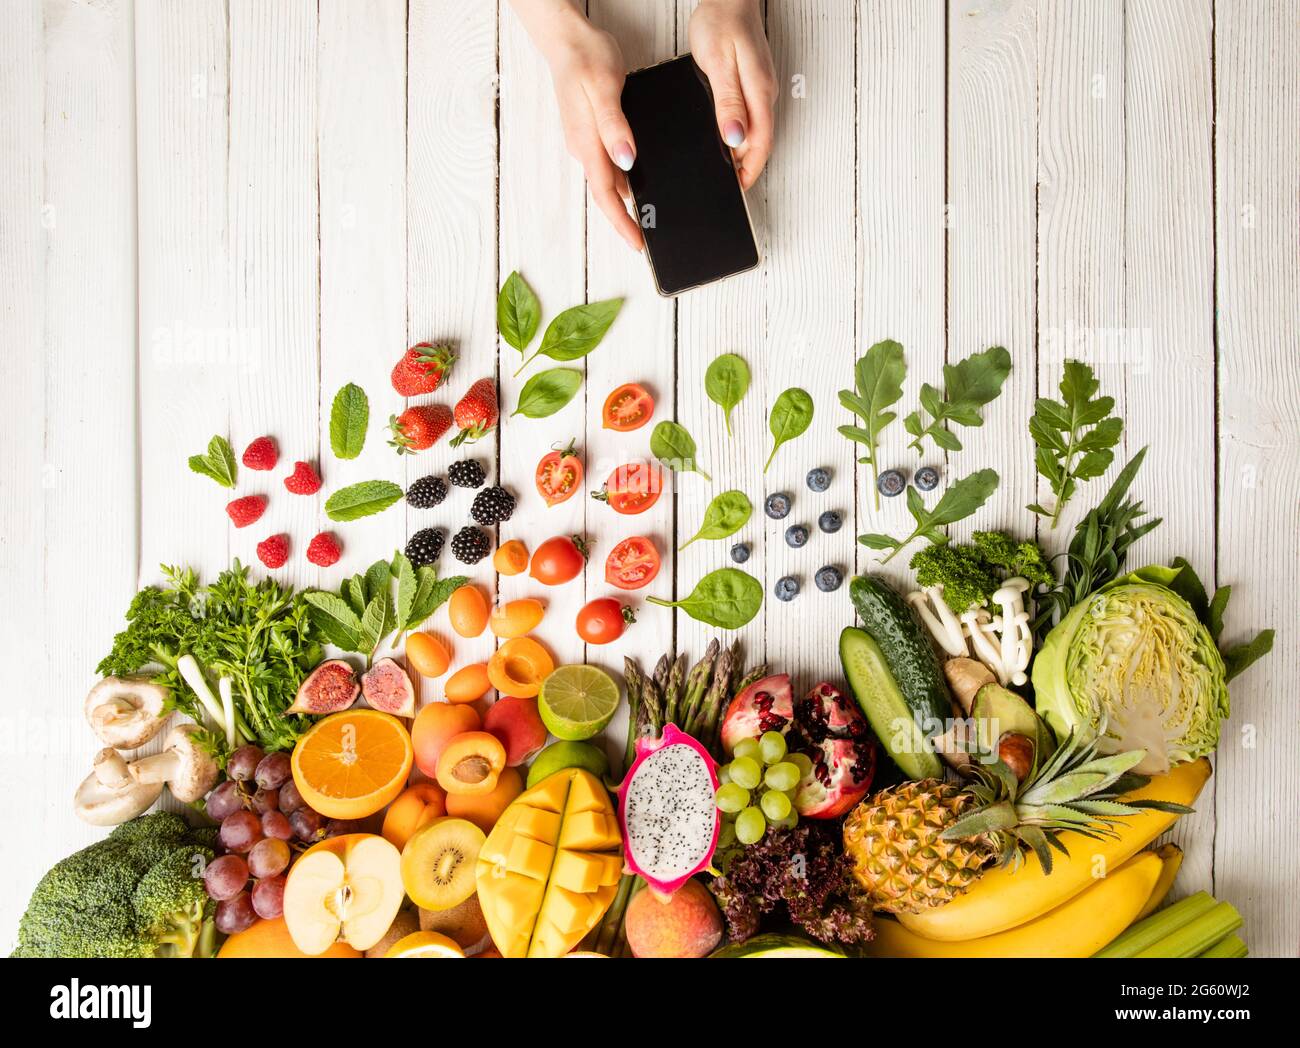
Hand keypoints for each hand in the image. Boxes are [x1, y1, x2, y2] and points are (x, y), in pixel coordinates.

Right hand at [511, 1, 642, 249]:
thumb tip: (626, 161)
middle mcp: (583, 147)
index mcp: (587, 142)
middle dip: (624, 220)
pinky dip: (623, 180)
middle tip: (645, 239)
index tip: (637, 244)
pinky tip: (638, 181)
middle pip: (606, 194)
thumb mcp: (605, 88)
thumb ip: (615, 127)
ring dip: (624, 202)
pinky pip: (607, 164)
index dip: (621, 222)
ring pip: (607, 180)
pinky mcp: (590, 132)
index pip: (605, 194)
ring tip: (647, 218)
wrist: (567, 39)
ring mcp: (585, 141)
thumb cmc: (585, 58)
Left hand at [689, 0, 777, 188]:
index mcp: (759, 92)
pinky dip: (736, 133)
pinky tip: (722, 137)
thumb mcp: (719, 63)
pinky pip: (747, 116)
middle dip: (744, 167)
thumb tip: (735, 137)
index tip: (737, 189)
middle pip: (758, 141)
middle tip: (725, 185)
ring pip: (753, 130)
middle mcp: (764, 93)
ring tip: (721, 168)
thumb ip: (727, 102)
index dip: (750, 171)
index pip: (761, 143)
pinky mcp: (751, 83)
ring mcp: (759, 88)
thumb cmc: (721, 22)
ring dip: (739, 151)